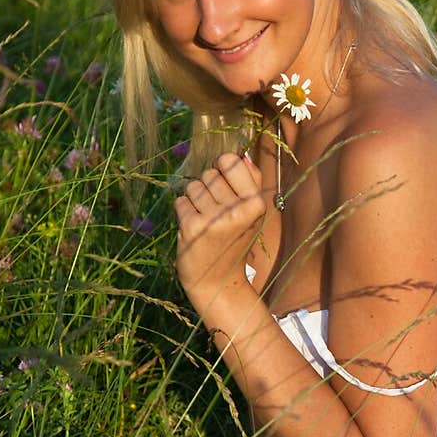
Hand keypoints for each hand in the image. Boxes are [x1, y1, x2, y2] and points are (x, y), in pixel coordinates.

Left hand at [174, 151, 266, 305]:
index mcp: (256, 203)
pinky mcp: (192, 227)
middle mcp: (237, 210)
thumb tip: (242, 155)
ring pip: (193, 186)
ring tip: (207, 221)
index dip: (224, 170)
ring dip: (196, 201)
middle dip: (210, 189)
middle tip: (218, 213)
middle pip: (210, 173)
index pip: (230, 161)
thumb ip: (251, 180)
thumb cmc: (235, 240)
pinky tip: (195, 229)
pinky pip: (181, 201)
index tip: (227, 187)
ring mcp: (214, 219)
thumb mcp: (251, 213)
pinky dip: (184, 212)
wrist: (218, 281)